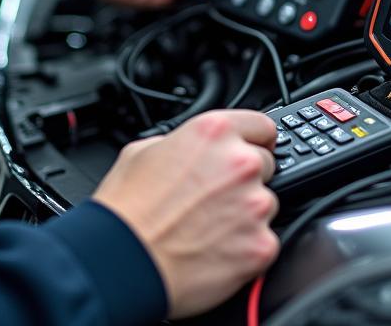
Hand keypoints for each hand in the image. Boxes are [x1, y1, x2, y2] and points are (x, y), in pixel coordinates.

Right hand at [92, 110, 279, 318]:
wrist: (124, 264)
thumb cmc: (127, 212)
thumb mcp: (144, 150)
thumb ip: (182, 141)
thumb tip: (194, 149)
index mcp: (214, 132)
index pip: (262, 126)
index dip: (255, 140)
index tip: (254, 149)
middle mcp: (240, 162)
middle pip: (265, 165)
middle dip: (244, 180)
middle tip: (213, 198)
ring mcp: (254, 204)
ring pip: (266, 204)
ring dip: (246, 214)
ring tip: (208, 227)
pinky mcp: (260, 245)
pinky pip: (265, 241)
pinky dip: (246, 247)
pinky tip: (216, 249)